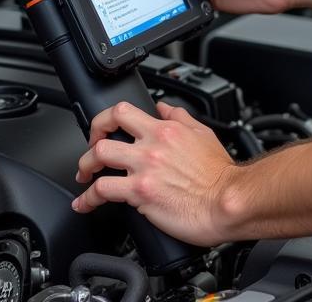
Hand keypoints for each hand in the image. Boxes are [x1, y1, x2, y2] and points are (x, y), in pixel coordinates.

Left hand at [73, 101, 237, 245]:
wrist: (227, 201)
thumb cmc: (219, 174)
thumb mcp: (202, 134)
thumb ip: (180, 117)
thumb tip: (164, 107)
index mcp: (165, 129)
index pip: (124, 111)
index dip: (105, 119)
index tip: (103, 130)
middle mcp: (151, 145)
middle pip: (105, 131)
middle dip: (90, 141)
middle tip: (90, 154)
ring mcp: (143, 168)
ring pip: (98, 157)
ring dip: (84, 168)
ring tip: (84, 177)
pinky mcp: (140, 193)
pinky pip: (102, 191)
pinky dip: (87, 198)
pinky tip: (85, 204)